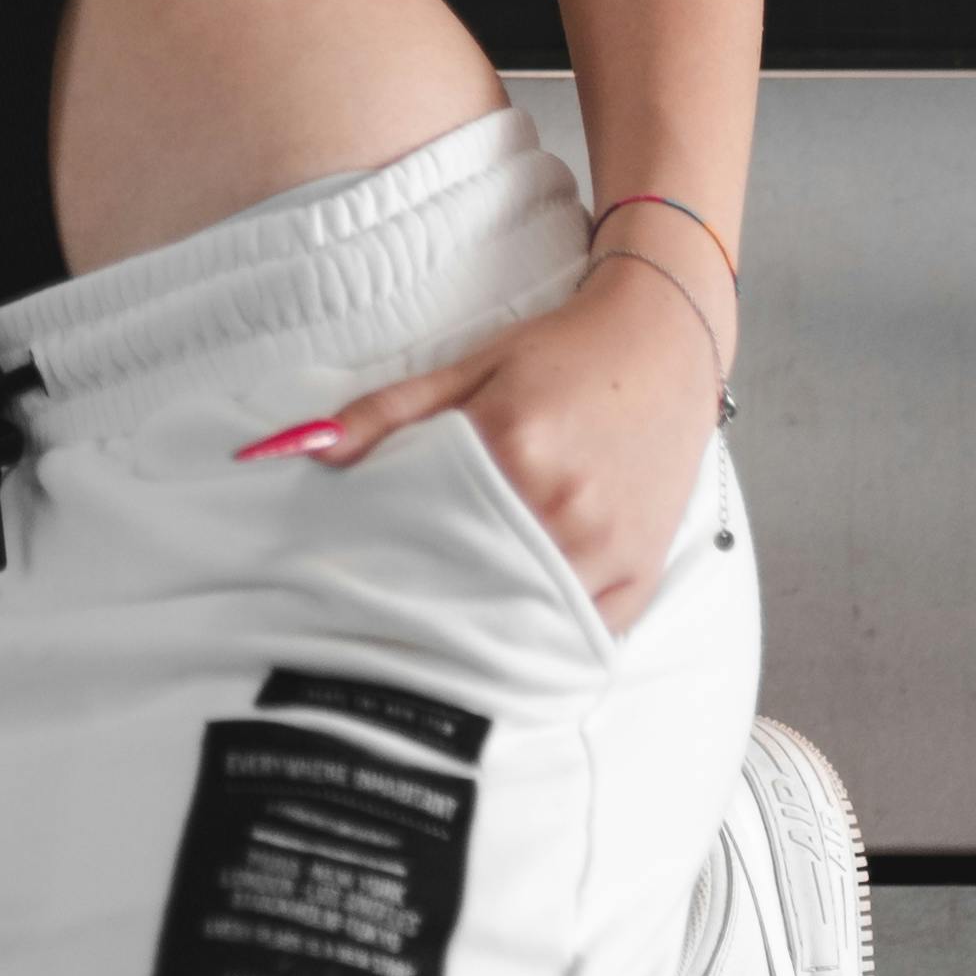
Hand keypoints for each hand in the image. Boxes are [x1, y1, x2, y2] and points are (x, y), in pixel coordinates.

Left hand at [236, 249, 726, 631]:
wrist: (665, 340)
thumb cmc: (564, 352)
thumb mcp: (473, 364)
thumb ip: (391, 409)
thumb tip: (310, 448)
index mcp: (515, 446)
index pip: (426, 529)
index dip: (386, 562)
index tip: (353, 582)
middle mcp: (565, 504)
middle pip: (472, 581)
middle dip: (430, 603)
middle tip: (390, 617)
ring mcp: (610, 545)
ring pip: (527, 617)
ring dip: (486, 626)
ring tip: (446, 630)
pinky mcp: (643, 571)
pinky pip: (582, 633)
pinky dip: (545, 636)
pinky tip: (512, 631)